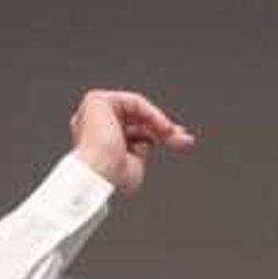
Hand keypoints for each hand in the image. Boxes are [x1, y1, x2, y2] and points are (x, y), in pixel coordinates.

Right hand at [69, 88, 194, 193]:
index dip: (158, 134)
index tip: (179, 142)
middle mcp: (94, 123)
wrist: (98, 175)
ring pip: (138, 110)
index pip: (132, 131)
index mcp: (98, 139)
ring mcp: (95, 111)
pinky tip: (163, 129)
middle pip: (137, 119)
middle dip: (164, 129)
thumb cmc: (110, 177)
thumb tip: (148, 142)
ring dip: (160, 124)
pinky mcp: (97, 101)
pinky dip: (152, 114)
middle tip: (184, 139)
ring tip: (174, 138)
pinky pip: (134, 102)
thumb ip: (140, 150)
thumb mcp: (134, 164)